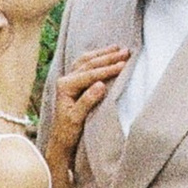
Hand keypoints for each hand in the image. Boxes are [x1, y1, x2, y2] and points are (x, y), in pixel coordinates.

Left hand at [46, 42, 129, 178]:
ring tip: (118, 48)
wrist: (61, 140)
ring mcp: (68, 79)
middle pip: (89, 64)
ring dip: (102, 54)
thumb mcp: (77, 119)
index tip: (123, 64)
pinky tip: (104, 54)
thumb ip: (87, 101)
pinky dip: (95, 57)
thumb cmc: (68, 131)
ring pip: (86, 61)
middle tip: (126, 52)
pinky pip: (84, 65)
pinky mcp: (73, 83)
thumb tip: (100, 85)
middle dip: (108, 57)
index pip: (89, 74)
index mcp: (65, 86)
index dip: (107, 69)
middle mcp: (65, 79)